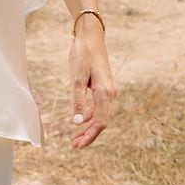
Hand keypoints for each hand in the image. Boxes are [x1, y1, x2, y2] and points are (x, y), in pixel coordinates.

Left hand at [68, 17, 116, 149]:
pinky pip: (99, 108)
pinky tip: (80, 122)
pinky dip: (89, 117)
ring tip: (74, 139)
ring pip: (100, 116)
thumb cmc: (82, 56)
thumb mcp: (76, 79)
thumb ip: (77, 101)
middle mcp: (111, 93)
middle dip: (88, 136)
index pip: (100, 122)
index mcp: (105, 92)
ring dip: (88, 128)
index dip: (90, 136)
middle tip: (74, 146)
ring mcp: (109, 91)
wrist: (90, 38)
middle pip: (101, 122)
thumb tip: (76, 122)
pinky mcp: (104, 88)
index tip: (78, 146)